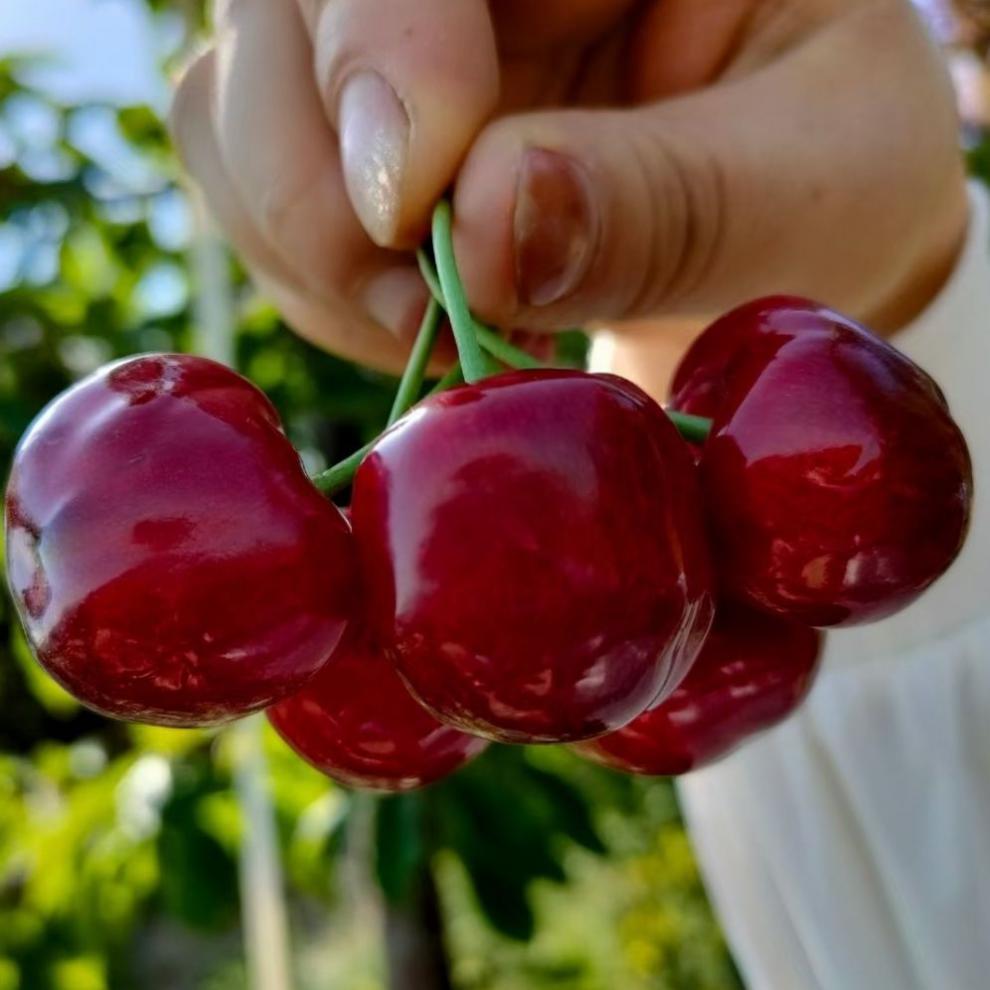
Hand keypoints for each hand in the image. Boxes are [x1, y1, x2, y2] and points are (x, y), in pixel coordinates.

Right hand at [170, 0, 967, 371]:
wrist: (787, 238)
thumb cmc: (827, 183)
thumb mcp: (803, 180)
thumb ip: (663, 198)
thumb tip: (484, 231)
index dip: (373, 46)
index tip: (408, 209)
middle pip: (275, 18)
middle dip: (321, 193)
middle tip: (427, 318)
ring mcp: (390, 58)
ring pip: (231, 119)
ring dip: (314, 261)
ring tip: (454, 337)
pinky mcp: (352, 150)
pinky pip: (261, 213)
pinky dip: (325, 298)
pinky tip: (427, 328)